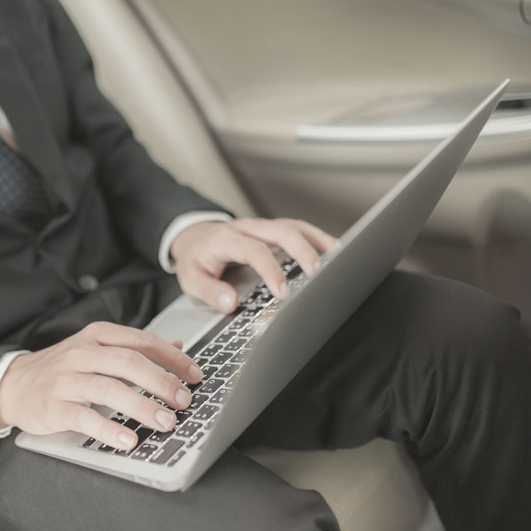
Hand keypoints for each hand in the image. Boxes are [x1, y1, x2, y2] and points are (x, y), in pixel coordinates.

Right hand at [0, 322, 202, 449]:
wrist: (12, 384)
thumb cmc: (61, 368)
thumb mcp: (97, 349)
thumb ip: (135, 348)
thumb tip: (177, 347)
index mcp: (97, 336)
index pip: (142, 341)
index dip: (172, 359)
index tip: (195, 375)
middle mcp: (82, 353)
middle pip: (129, 362)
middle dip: (161, 382)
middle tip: (184, 401)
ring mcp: (67, 379)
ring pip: (110, 389)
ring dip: (142, 407)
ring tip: (166, 423)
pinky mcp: (54, 405)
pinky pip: (85, 417)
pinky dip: (108, 428)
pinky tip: (127, 439)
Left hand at [170, 217, 337, 312]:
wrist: (192, 237)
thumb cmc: (195, 259)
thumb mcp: (191, 278)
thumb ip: (209, 291)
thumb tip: (230, 303)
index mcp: (226, 239)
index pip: (253, 250)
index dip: (271, 270)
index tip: (283, 293)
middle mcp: (247, 228)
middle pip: (281, 231)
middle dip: (303, 252)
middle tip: (319, 276)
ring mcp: (262, 227)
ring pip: (294, 227)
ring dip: (318, 241)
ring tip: (339, 259)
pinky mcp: (272, 231)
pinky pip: (298, 230)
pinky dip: (317, 239)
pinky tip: (334, 251)